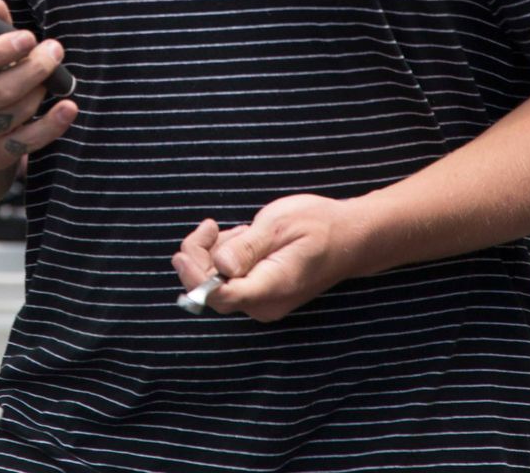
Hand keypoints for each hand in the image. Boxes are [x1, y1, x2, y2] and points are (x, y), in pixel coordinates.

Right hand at [0, 0, 76, 171]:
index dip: (0, 51)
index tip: (27, 37)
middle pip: (1, 90)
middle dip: (33, 68)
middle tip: (54, 50)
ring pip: (18, 112)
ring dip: (41, 89)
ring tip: (52, 73)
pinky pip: (30, 141)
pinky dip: (53, 124)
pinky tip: (69, 106)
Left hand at [170, 194, 362, 321]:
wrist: (348, 237)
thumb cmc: (317, 225)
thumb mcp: (279, 225)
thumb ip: (247, 248)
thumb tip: (220, 265)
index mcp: (271, 288)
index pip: (221, 296)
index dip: (195, 278)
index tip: (182, 254)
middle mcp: (262, 304)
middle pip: (210, 290)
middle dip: (201, 256)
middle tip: (213, 225)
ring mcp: (260, 302)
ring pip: (216, 282)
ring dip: (216, 252)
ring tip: (245, 231)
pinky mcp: (258, 295)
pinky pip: (227, 279)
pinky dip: (225, 256)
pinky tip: (245, 239)